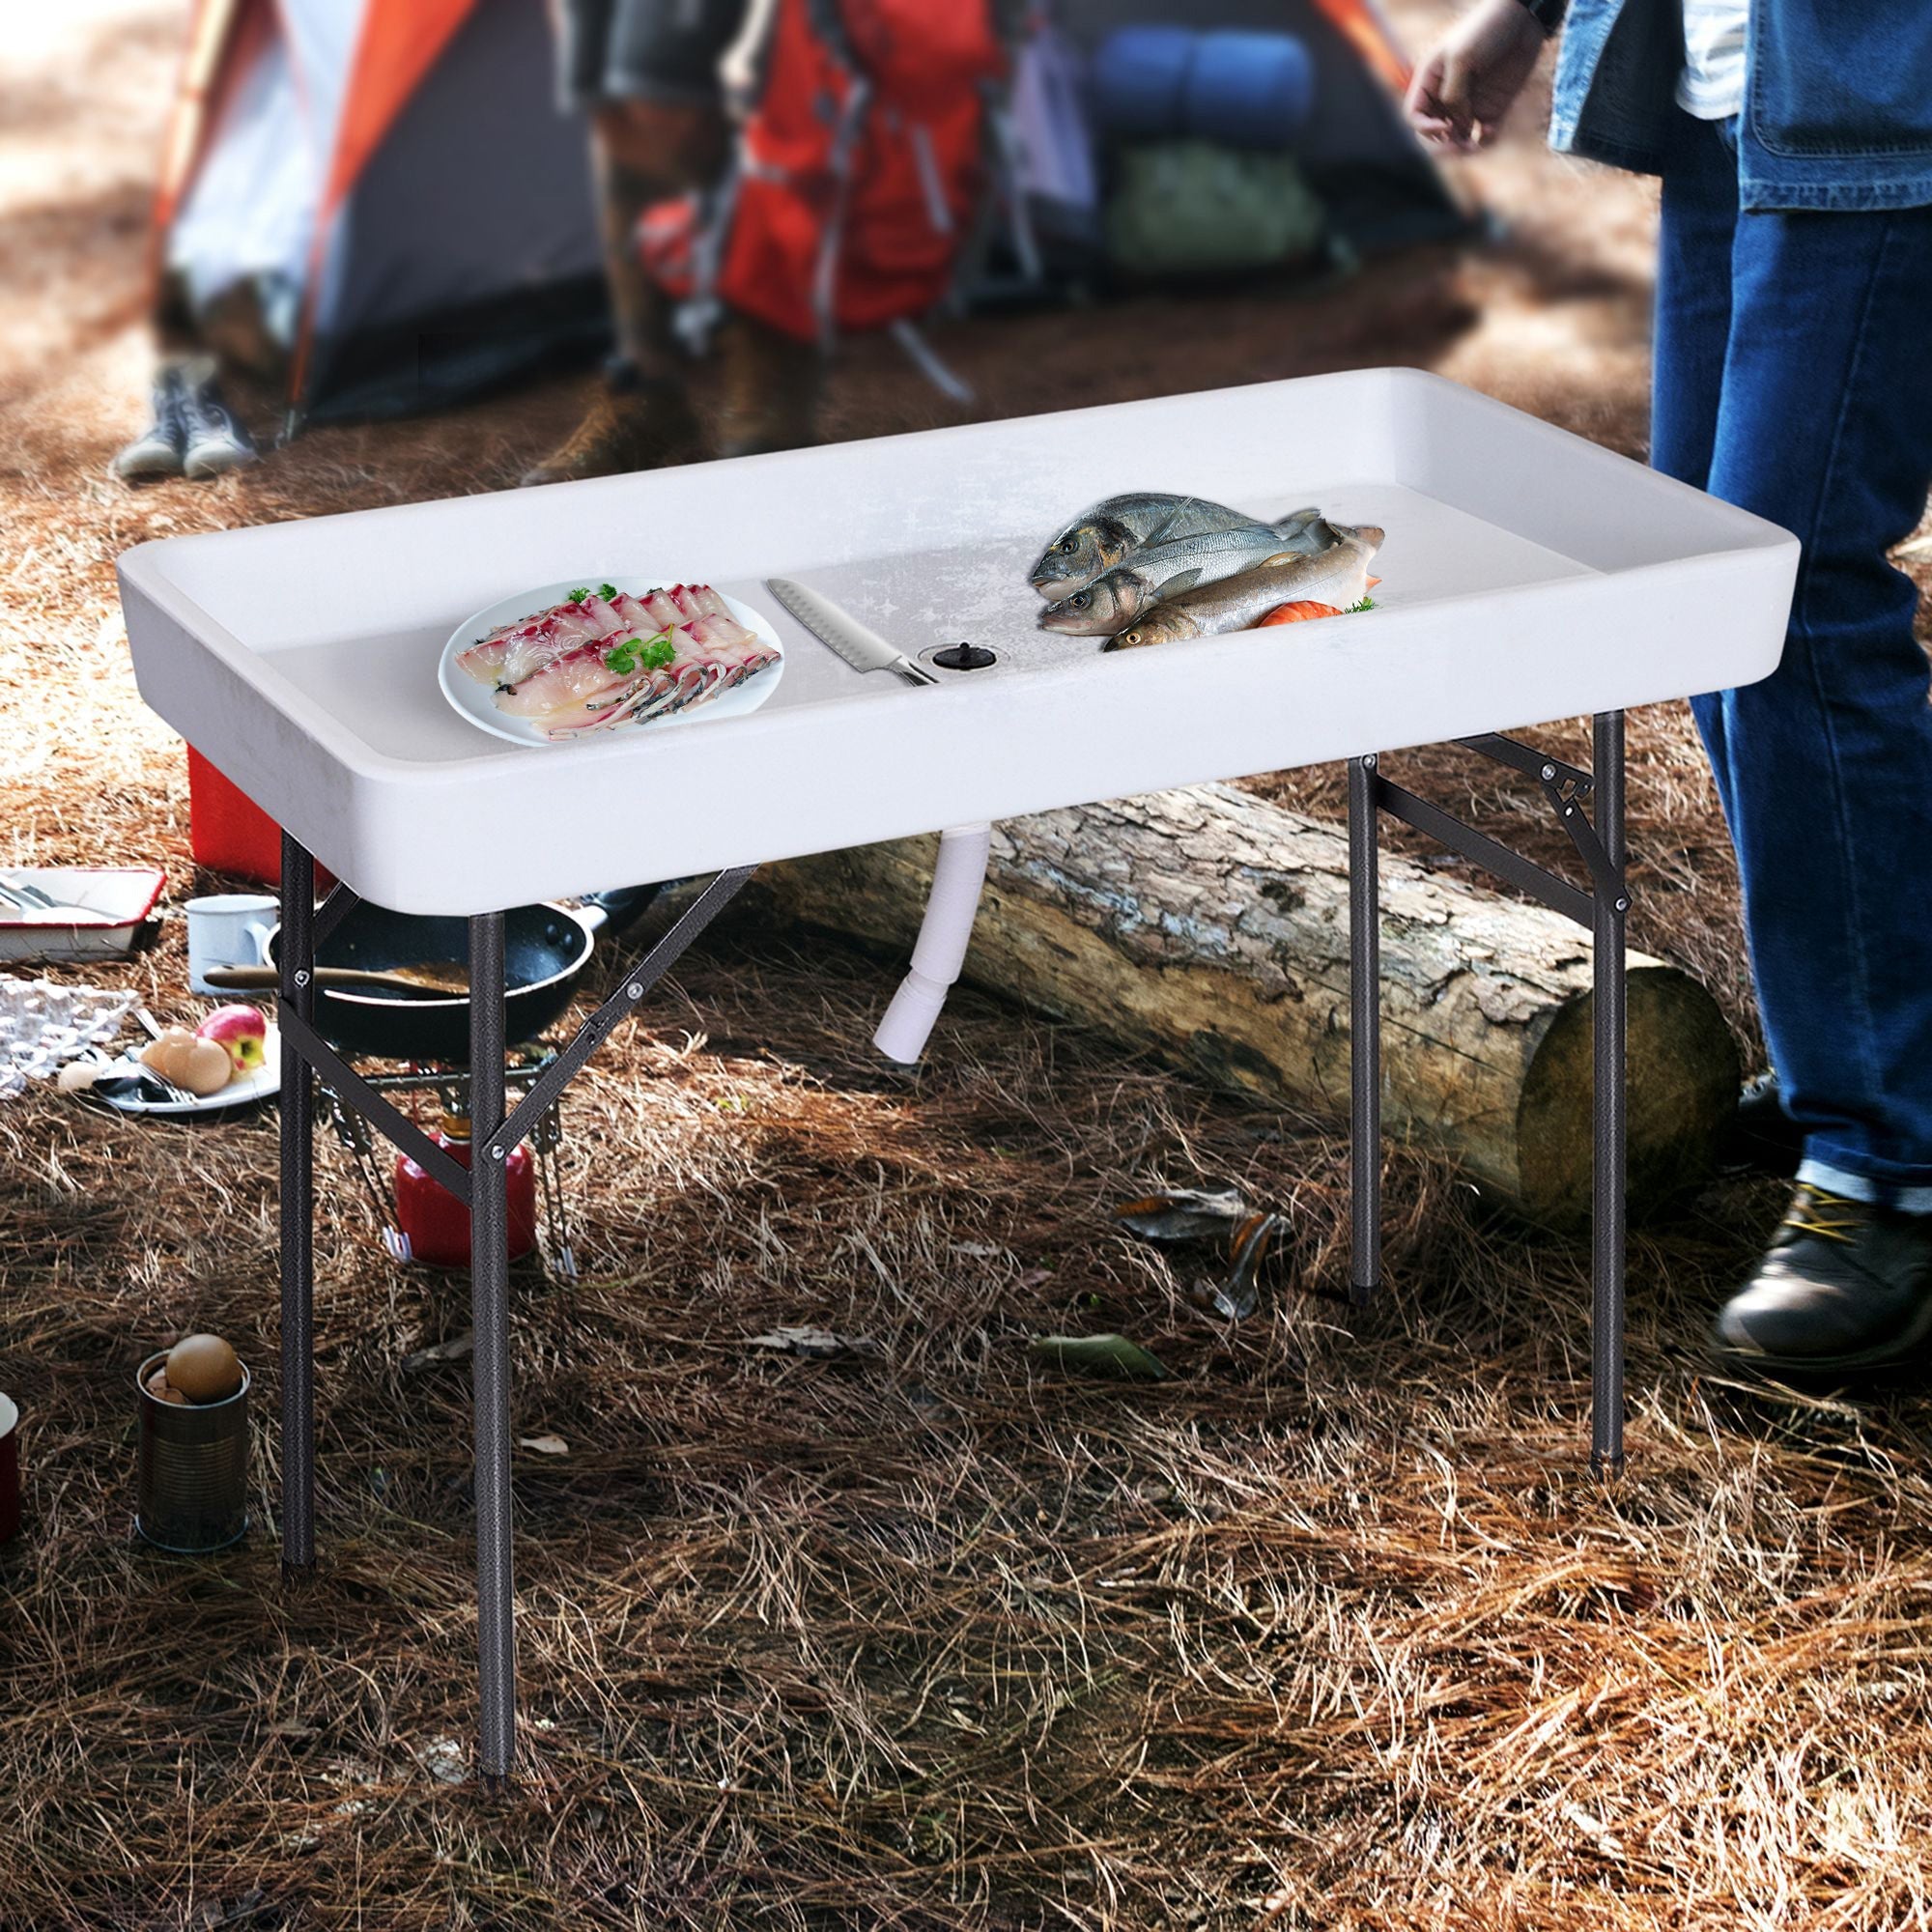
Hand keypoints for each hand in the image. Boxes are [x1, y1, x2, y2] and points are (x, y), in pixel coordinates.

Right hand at [1404, 0, 1547, 152]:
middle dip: (1442, 146)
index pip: (1414, 115)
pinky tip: (1489, 131)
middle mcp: (1446, 94)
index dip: (1425, 129)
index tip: (1445, 127)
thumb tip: (1456, 126)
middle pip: (1433, 133)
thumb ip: (1453, 95)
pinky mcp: (1492, 107)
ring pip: (1457, 138)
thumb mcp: (1462, 59)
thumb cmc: (1487, 29)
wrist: (1524, 17)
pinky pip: (1482, 135)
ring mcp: (1469, 103)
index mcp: (1431, 79)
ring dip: (1462, 149)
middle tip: (1457, 147)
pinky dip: (1484, 140)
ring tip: (1474, 146)